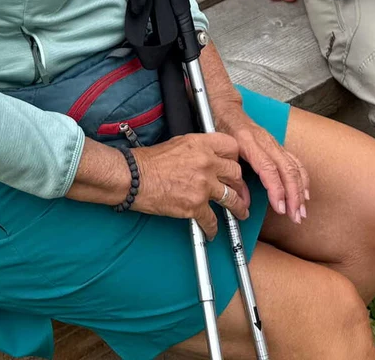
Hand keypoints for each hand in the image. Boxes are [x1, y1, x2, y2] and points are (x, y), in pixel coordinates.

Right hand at [133, 132, 248, 238]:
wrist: (134, 177)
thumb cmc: (149, 161)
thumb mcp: (178, 143)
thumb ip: (198, 149)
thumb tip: (208, 157)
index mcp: (201, 144)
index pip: (232, 147)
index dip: (235, 158)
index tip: (234, 167)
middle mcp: (206, 163)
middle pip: (236, 174)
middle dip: (239, 185)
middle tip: (240, 192)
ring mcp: (203, 185)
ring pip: (231, 198)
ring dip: (238, 208)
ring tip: (240, 213)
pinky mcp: (195, 206)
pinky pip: (212, 220)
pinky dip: (212, 229)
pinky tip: (211, 231)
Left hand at [214, 103, 307, 221]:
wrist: (228, 110)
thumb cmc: (222, 130)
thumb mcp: (222, 151)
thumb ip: (233, 174)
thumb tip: (242, 200)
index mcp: (249, 143)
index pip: (268, 169)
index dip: (276, 189)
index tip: (280, 207)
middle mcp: (266, 143)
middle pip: (286, 170)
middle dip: (294, 196)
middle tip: (295, 216)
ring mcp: (274, 144)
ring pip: (294, 167)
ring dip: (300, 191)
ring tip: (301, 211)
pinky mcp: (279, 146)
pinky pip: (295, 162)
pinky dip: (303, 179)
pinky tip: (305, 193)